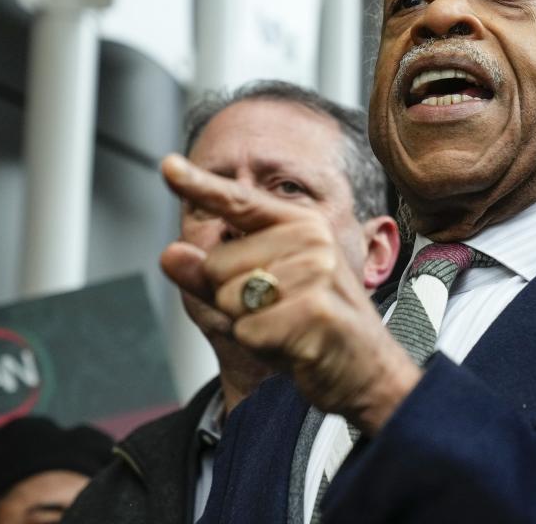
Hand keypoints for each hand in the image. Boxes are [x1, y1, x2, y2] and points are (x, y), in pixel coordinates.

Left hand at [159, 154, 420, 433]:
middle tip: (278, 313)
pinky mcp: (313, 311)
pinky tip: (294, 346)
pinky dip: (262, 347)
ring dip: (249, 325)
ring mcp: (315, 273)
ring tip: (288, 328)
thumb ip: (211, 275)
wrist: (368, 369)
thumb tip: (169, 254)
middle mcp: (310, 240)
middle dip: (233, 301)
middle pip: (218, 265)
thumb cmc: (313, 327)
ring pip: (230, 298)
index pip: (239, 202)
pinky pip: (249, 330)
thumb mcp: (258, 297)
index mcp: (300, 225)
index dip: (200, 184)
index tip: (167, 165)